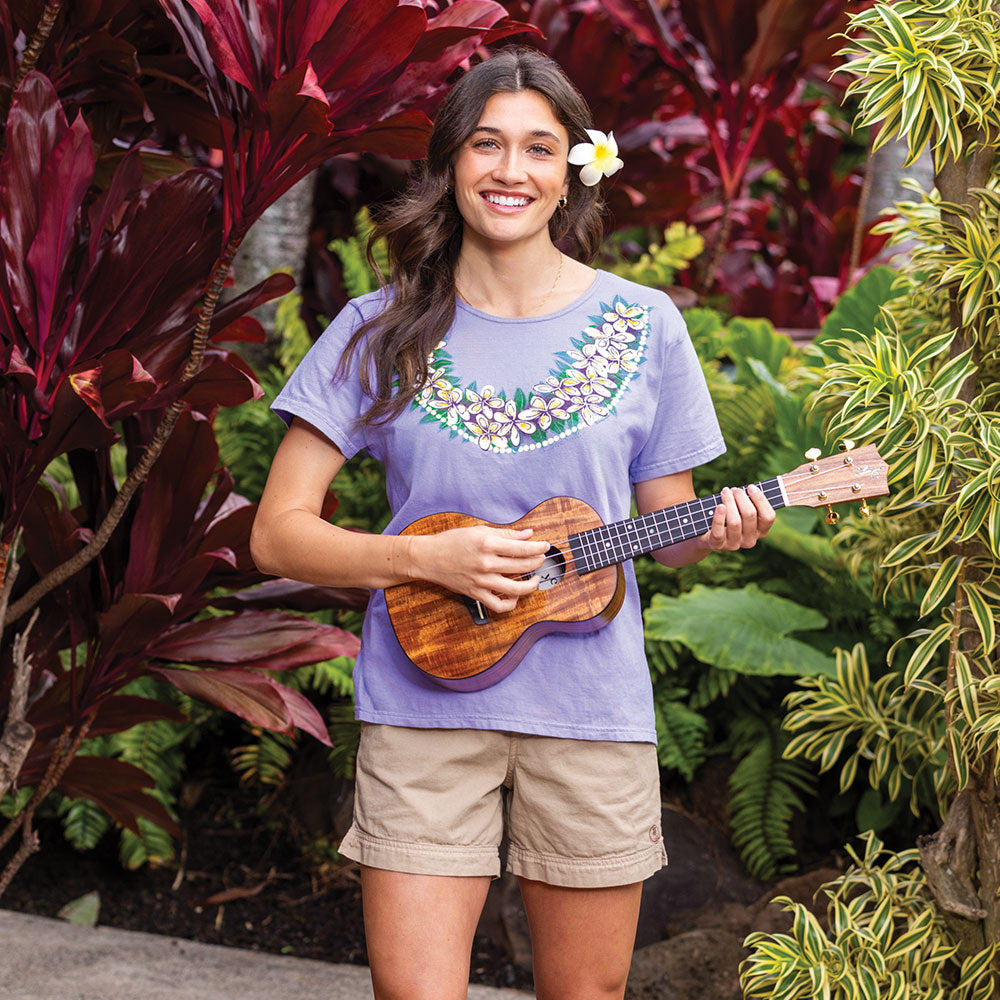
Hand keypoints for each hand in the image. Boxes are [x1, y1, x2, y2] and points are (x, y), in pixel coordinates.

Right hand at [411, 525, 548, 613]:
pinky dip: (511, 603)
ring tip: (534, 579)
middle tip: (540, 558)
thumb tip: (528, 534)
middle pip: (522, 566)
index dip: (538, 547)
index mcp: (487, 544)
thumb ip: (506, 534)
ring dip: (531, 585)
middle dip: (537, 562)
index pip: (522, 548)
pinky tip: (515, 595)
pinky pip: (498, 605)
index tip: (545, 546)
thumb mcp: (479, 531)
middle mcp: (486, 563)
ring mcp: (481, 581)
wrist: (428, 558)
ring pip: (515, 589)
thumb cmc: (452, 542)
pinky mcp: (475, 594)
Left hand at [700, 484, 774, 551]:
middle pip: (750, 515)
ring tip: (724, 492)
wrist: (708, 534)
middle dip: (741, 497)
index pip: (768, 517)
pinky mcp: (718, 544)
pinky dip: (719, 517)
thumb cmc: (729, 515)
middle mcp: (750, 540)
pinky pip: (719, 531)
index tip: (750, 487)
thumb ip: (751, 500)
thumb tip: (765, 483)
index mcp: (761, 531)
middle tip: (734, 489)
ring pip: (735, 522)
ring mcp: (734, 544)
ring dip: (729, 502)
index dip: (760, 500)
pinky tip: (719, 506)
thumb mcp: (742, 509)